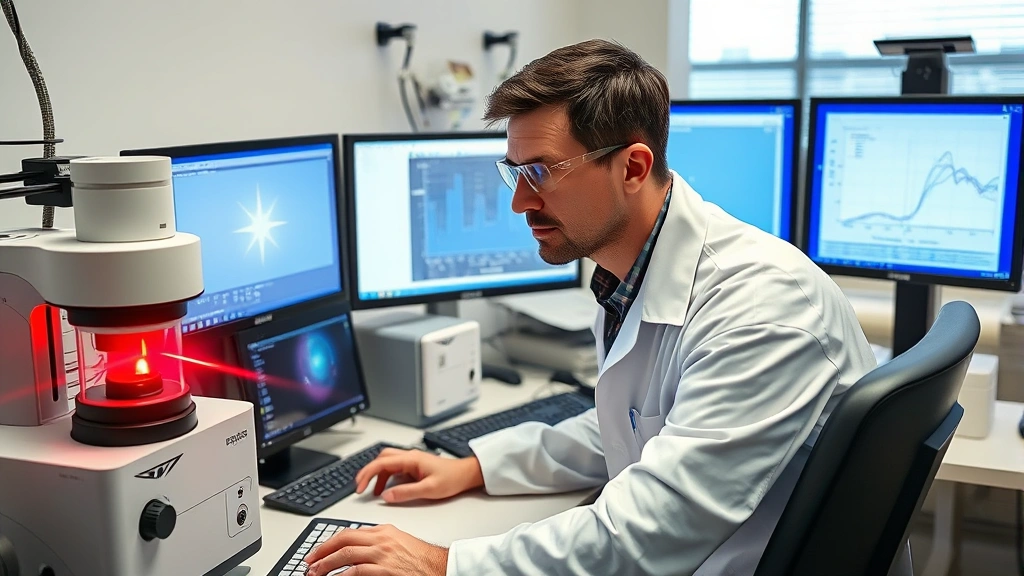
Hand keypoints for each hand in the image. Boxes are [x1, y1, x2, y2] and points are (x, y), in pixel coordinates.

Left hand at [304, 524, 446, 575]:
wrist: (440, 566)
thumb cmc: (422, 558)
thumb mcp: (398, 541)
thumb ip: (378, 541)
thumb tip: (356, 548)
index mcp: (383, 531)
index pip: (348, 532)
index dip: (329, 542)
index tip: (318, 551)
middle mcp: (381, 540)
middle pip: (344, 540)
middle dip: (322, 551)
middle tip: (310, 562)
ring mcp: (383, 555)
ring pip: (346, 555)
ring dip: (326, 565)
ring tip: (316, 573)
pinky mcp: (385, 571)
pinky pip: (356, 572)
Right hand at [354, 448, 483, 502]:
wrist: (466, 474)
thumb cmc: (452, 478)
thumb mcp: (428, 489)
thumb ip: (406, 493)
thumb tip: (386, 496)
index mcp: (411, 459)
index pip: (381, 463)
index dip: (367, 474)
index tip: (360, 486)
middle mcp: (409, 457)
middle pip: (381, 459)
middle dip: (368, 472)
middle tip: (360, 486)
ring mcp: (411, 461)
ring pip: (387, 463)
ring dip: (377, 475)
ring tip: (372, 492)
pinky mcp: (414, 467)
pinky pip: (395, 469)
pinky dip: (386, 478)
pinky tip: (386, 489)